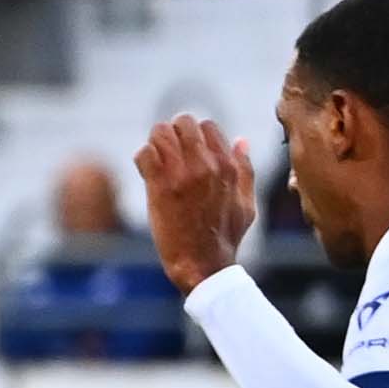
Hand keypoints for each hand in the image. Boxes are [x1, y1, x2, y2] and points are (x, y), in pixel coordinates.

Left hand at [134, 114, 255, 294]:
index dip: (193, 136)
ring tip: (156, 160)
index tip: (186, 153)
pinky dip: (142, 157)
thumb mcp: (246, 203)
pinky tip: (146, 172)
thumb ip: (244, 169)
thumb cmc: (225, 238)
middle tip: (167, 153)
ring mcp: (181, 175)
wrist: (202, 265)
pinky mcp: (159, 187)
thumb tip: (241, 140)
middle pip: (182, 122)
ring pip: (160, 132)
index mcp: (227, 166)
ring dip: (155, 143)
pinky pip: (144, 153)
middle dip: (172, 133)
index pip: (206, 126)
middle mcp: (205, 165)